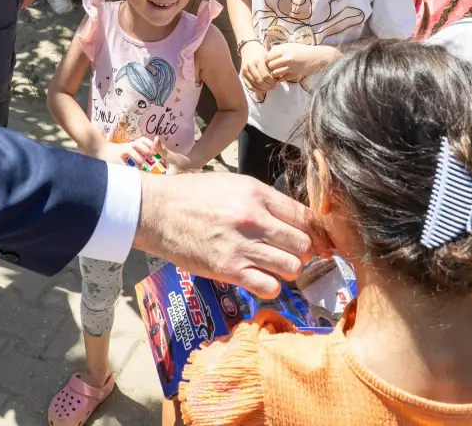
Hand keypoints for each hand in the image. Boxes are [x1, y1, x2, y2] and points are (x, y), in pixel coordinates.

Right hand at [95, 136, 159, 167]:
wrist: (101, 150)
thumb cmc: (116, 151)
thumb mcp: (127, 148)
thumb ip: (137, 150)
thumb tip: (151, 154)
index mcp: (131, 144)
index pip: (142, 140)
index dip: (150, 143)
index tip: (156, 149)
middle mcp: (127, 146)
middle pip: (138, 144)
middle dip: (145, 149)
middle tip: (151, 158)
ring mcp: (120, 151)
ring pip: (131, 151)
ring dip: (138, 158)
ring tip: (141, 166)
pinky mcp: (115, 158)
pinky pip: (123, 162)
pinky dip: (128, 167)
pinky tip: (132, 172)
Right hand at [134, 172, 331, 297]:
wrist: (156, 211)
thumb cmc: (191, 195)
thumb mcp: (232, 184)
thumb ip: (262, 200)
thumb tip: (289, 218)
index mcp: (257, 193)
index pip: (305, 216)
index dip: (314, 231)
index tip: (313, 239)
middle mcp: (255, 218)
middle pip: (303, 244)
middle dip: (301, 252)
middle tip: (289, 253)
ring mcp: (243, 245)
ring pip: (292, 267)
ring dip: (286, 270)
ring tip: (273, 267)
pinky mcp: (228, 269)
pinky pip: (269, 287)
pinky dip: (270, 286)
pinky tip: (259, 279)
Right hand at [239, 40, 277, 93]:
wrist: (249, 48)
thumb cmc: (261, 53)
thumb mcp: (268, 57)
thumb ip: (273, 67)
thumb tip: (278, 79)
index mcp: (258, 60)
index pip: (265, 75)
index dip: (272, 81)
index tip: (276, 81)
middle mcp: (249, 66)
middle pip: (259, 81)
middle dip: (268, 86)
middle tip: (274, 86)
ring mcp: (244, 71)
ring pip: (254, 85)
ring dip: (263, 89)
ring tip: (269, 87)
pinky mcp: (242, 75)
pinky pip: (249, 86)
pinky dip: (256, 90)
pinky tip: (262, 89)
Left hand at [265, 43, 336, 82]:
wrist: (317, 57)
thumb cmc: (303, 50)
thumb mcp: (290, 45)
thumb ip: (279, 49)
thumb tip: (267, 53)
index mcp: (285, 49)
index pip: (268, 56)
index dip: (267, 59)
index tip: (270, 60)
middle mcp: (287, 58)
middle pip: (270, 65)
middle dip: (270, 67)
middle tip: (272, 68)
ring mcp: (291, 67)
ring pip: (275, 73)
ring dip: (274, 73)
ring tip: (277, 72)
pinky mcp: (295, 75)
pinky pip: (283, 79)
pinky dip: (281, 78)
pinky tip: (283, 75)